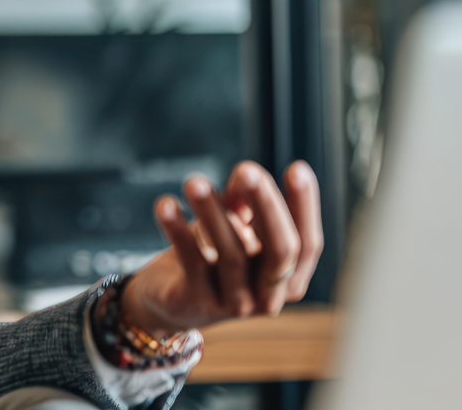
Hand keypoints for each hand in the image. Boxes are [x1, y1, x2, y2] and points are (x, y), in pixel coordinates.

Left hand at [122, 161, 322, 335]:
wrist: (166, 303)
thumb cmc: (210, 260)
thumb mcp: (232, 229)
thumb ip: (243, 205)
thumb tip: (247, 173)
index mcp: (289, 281)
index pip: (308, 244)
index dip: (305, 208)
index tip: (297, 167)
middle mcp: (268, 298)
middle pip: (280, 251)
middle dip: (266, 206)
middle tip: (248, 169)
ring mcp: (234, 305)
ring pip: (232, 255)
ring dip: (212, 213)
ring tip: (194, 182)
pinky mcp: (196, 304)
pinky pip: (191, 262)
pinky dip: (178, 230)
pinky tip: (166, 205)